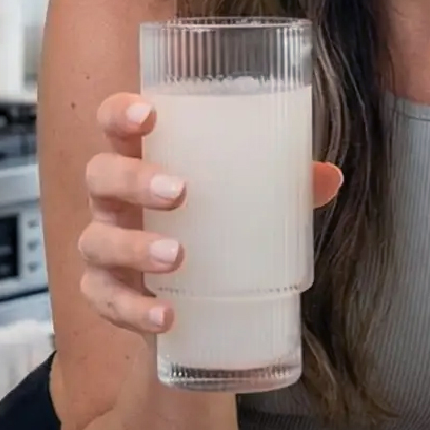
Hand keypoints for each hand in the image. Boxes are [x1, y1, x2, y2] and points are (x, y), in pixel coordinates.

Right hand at [76, 91, 342, 335]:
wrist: (181, 300)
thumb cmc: (206, 227)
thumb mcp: (244, 202)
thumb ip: (283, 186)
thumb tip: (330, 177)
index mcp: (140, 161)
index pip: (114, 124)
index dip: (121, 114)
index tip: (149, 114)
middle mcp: (113, 202)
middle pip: (101, 176)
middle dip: (134, 179)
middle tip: (179, 191)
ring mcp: (104, 249)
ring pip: (99, 241)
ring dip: (135, 247)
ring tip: (177, 256)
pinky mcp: (107, 296)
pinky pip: (109, 302)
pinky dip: (135, 310)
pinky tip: (166, 315)